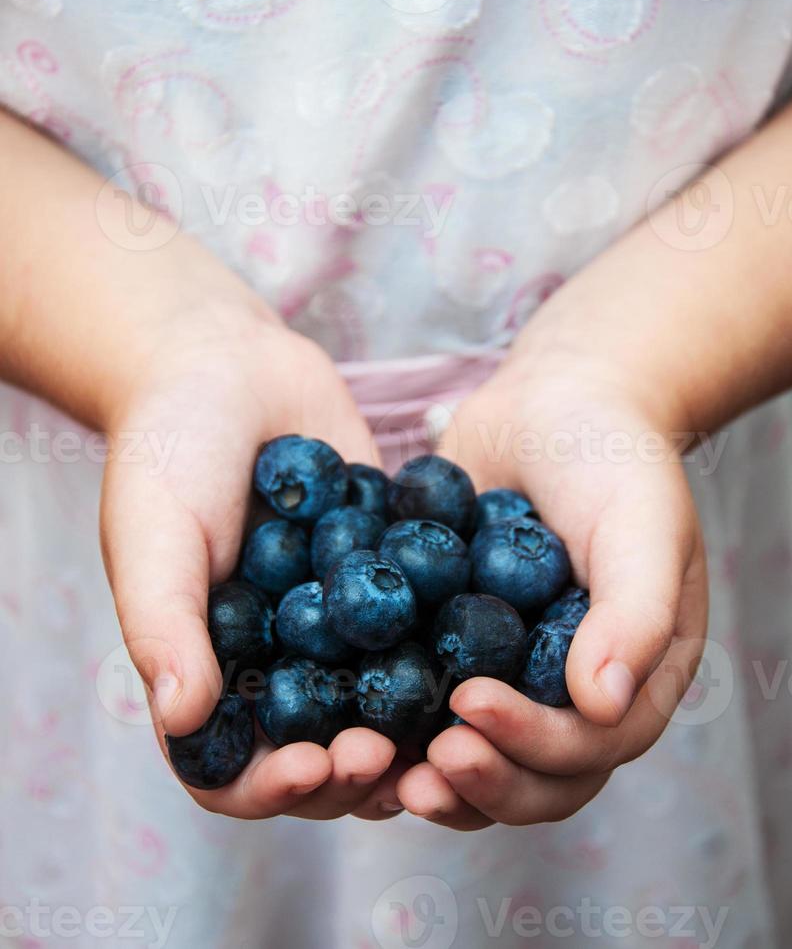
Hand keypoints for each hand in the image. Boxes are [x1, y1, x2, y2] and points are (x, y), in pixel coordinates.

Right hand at [100, 301, 402, 819]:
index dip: (269, 790)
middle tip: (387, 754)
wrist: (231, 366)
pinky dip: (451, 650)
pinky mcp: (390, 578)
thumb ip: (163, 624)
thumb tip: (182, 720)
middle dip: (353, 769)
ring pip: (380, 704)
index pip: (229, 768)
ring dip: (411, 729)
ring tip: (444, 726)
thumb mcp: (155, 533)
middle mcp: (276, 661)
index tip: (312, 766)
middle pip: (317, 751)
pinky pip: (422, 627)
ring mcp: (338, 624)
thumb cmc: (169, 449)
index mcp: (209, 670)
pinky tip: (486, 656)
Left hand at [396, 351, 707, 829]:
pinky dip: (387, 719)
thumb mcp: (640, 522)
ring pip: (474, 754)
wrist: (550, 402)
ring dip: (429, 776)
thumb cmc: (609, 456)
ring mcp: (506, 673)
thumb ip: (634, 612)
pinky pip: (420, 698)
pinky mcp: (448, 646)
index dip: (533, 745)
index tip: (472, 704)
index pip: (589, 747)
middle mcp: (567, 692)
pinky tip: (339, 715)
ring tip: (374, 765)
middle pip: (531, 777)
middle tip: (423, 768)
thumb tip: (602, 706)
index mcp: (630, 677)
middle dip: (479, 781)